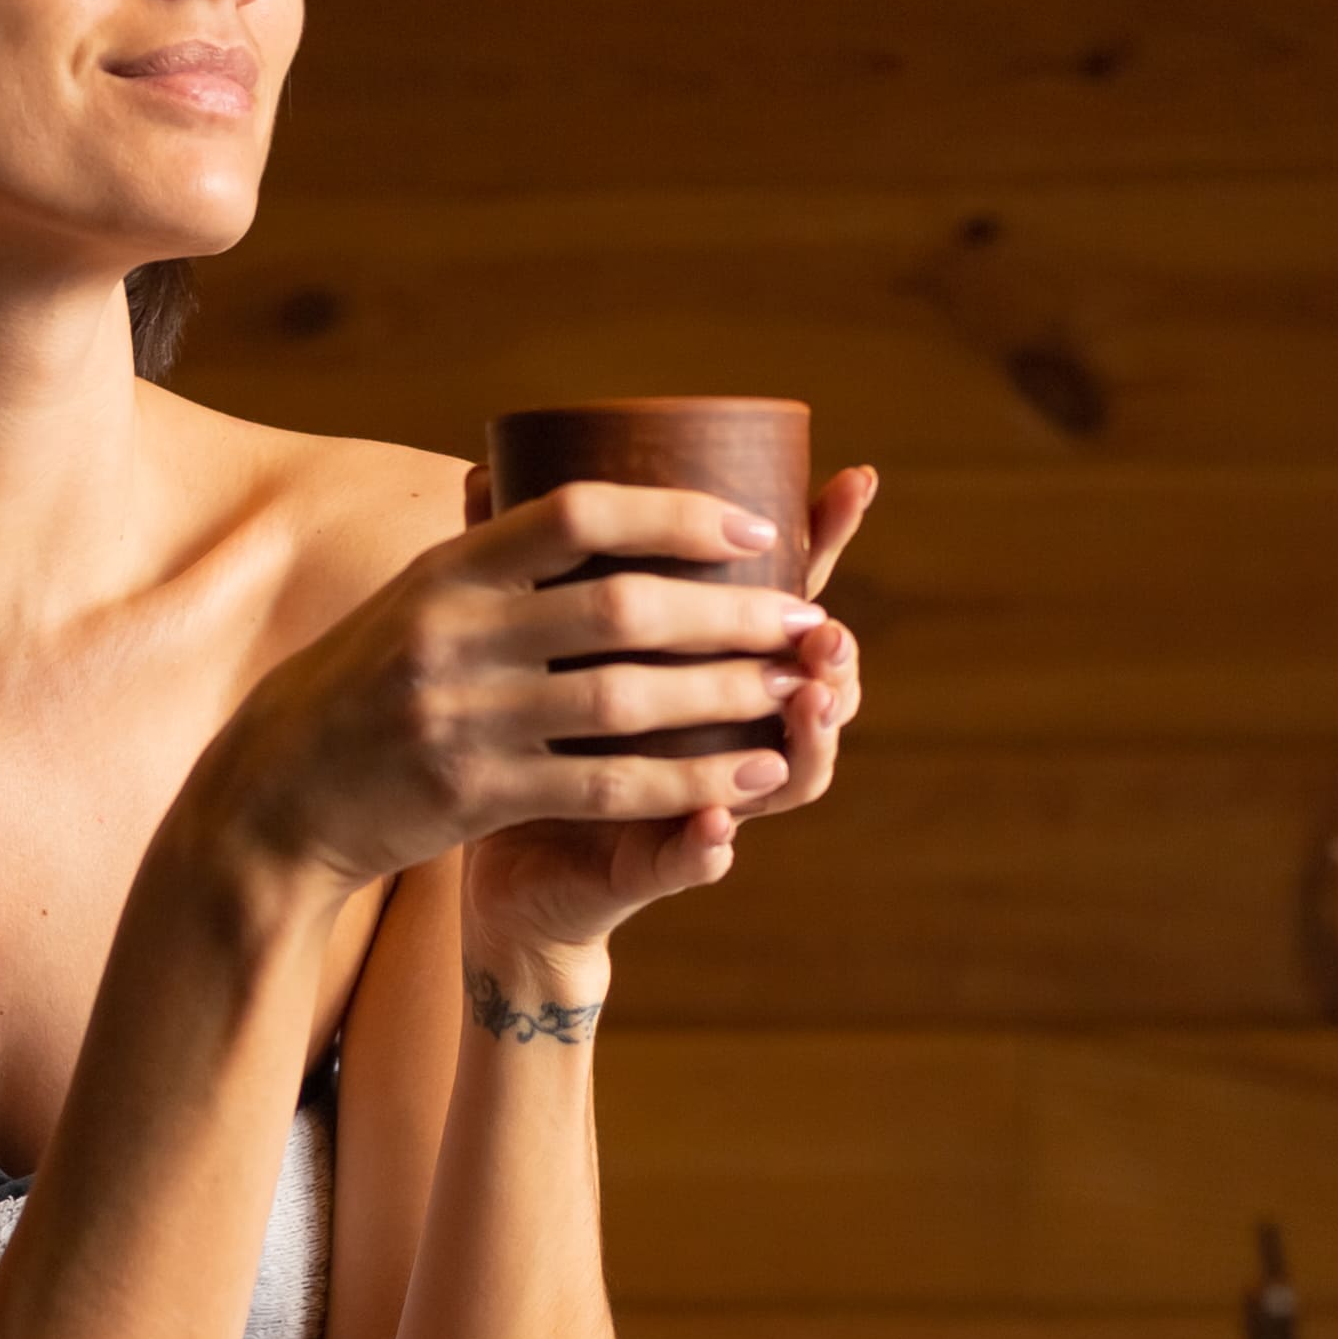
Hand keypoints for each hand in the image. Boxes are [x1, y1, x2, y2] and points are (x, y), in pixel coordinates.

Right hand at [176, 476, 850, 937]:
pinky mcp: (473, 795)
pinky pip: (605, 787)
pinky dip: (689, 781)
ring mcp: (462, 717)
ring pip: (625, 700)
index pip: (576, 514)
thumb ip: (478, 554)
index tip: (756, 524)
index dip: (676, 513)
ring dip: (723, 695)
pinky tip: (750, 776)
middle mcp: (453, 635)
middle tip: (803, 617)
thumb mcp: (406, 601)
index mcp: (447, 571)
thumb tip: (510, 461)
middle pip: (620, 609)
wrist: (272, 799)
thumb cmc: (360, 688)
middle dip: (727, 612)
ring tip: (795, 690)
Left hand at [454, 463, 878, 956]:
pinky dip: (705, 847)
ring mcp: (694, 805)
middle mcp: (719, 737)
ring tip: (805, 704)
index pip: (776, 596)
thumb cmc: (530, 746)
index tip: (856, 480)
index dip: (822, 543)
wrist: (499, 871)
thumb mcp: (535, 654)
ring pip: (787, 775)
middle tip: (828, 622)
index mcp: (700, 669)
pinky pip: (687, 860)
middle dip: (830, 650)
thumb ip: (537, 577)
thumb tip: (481, 467)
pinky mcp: (644, 871)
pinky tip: (717, 824)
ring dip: (805, 740)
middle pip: (810, 682)